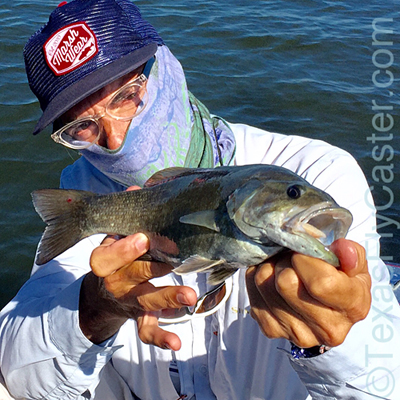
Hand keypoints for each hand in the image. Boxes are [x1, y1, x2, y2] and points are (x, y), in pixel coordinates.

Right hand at [79, 188, 196, 349]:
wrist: (101, 294)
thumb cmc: (115, 258)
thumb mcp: (113, 238)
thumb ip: (126, 216)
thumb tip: (138, 188)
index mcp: (105, 261)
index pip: (106, 256)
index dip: (123, 249)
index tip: (142, 237)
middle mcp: (115, 283)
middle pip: (129, 278)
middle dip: (149, 269)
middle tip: (171, 261)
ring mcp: (128, 302)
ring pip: (144, 302)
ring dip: (167, 299)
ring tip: (189, 295)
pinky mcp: (139, 317)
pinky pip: (147, 330)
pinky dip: (161, 337)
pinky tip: (177, 343)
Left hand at [245, 238, 371, 347]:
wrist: (326, 310)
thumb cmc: (342, 282)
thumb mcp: (354, 265)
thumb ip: (352, 253)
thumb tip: (342, 247)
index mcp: (352, 308)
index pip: (320, 283)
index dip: (306, 260)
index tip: (304, 252)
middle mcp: (326, 328)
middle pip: (286, 282)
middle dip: (286, 261)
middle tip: (292, 257)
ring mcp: (296, 332)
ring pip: (265, 283)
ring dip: (270, 266)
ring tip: (282, 265)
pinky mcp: (271, 329)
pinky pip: (252, 290)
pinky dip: (257, 276)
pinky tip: (271, 276)